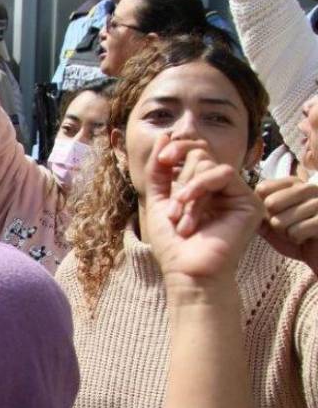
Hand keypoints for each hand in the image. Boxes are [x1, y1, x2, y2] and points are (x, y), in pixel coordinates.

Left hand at [143, 136, 262, 288]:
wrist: (187, 272)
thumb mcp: (158, 201)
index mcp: (201, 187)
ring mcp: (237, 194)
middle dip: (180, 176)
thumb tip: (167, 135)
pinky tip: (189, 211)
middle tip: (171, 204)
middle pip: (202, 153)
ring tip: (178, 216)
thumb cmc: (173, 245)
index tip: (163, 159)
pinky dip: (200, 189)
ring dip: (187, 190)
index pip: (196, 151)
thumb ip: (160, 170)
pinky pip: (223, 174)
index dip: (179, 148)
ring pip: (209, 164)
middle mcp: (221, 188)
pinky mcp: (250, 201)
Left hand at [257, 176, 317, 272]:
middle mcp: (309, 188)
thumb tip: (232, 199)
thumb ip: (257, 208)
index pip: (263, 188)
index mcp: (295, 183)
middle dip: (273, 221)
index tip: (276, 215)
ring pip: (280, 220)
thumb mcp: (272, 220)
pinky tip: (305, 238)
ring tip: (297, 231)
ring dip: (285, 232)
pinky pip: (295, 231)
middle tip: (288, 226)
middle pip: (270, 203)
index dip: (263, 208)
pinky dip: (296, 239)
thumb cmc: (294, 235)